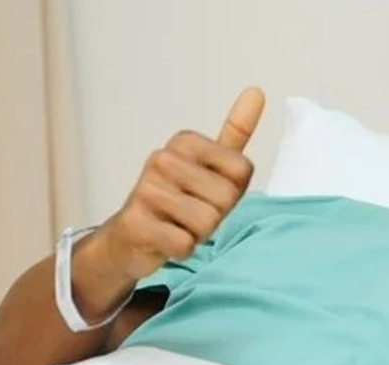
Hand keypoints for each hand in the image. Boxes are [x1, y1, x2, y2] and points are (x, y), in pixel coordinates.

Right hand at [93, 87, 265, 282]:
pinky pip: (184, 243)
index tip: (208, 193)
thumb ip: (235, 132)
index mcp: (185, 142)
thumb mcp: (211, 164)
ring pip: (206, 223)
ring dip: (197, 234)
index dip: (232, 191)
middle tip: (191, 214)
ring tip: (178, 225)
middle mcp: (163, 158)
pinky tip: (165, 240)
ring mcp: (146, 189)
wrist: (130, 237)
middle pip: (226, 198)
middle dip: (215, 215)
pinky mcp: (135, 222)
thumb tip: (257, 91)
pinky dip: (180, 249)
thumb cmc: (180, 200)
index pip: (241, 171)